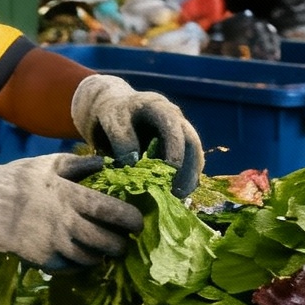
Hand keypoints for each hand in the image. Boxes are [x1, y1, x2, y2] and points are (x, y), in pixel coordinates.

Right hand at [0, 154, 142, 268]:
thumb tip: (106, 163)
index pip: (113, 212)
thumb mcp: (49, 163)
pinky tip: (82, 258)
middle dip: (120, 245)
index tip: (138, 223)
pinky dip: (80, 264)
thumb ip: (79, 164)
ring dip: (101, 257)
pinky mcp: (43, 260)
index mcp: (72, 197)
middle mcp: (68, 223)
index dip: (131, 220)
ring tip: (104, 252)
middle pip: (107, 242)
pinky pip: (70, 267)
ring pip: (90, 259)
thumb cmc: (18, 179)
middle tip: (123, 242)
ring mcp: (55, 244)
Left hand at [69, 72, 203, 193]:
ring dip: (189, 176)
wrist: (112, 108)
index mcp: (157, 106)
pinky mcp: (178, 146)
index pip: (172, 126)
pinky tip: (176, 195)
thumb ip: (121, 139)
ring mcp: (179, 131)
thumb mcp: (111, 122)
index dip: (175, 149)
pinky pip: (189, 163)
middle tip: (178, 192)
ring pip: (194, 154)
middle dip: (187, 168)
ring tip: (178, 197)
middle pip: (191, 142)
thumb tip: (134, 163)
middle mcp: (174, 117)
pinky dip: (185, 179)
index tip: (170, 170)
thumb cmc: (110, 115)